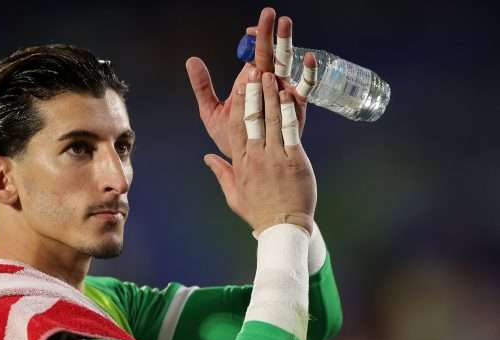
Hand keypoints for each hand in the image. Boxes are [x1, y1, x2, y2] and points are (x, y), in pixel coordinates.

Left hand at [186, 7, 316, 160]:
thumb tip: (191, 60)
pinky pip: (304, 90)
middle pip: (272, 54)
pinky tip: (308, 59)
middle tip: (271, 14)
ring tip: (287, 25)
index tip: (250, 27)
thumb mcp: (211, 111)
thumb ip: (202, 86)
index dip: (254, 38)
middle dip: (272, 34)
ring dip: (287, 45)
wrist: (245, 163)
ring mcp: (283, 95)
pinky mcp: (295, 110)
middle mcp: (269, 85)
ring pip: (287, 66)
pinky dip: (307, 75)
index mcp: (251, 83)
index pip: (253, 54)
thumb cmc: (231, 138)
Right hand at [203, 69, 316, 234]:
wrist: (283, 227)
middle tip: (253, 71)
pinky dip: (287, 112)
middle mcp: (255, 157)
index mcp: (241, 163)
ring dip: (270, 95)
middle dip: (253, 93)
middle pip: (251, 119)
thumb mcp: (233, 194)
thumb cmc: (259, 212)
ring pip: (270, 121)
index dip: (238, 105)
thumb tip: (207, 159)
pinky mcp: (294, 161)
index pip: (236, 128)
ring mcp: (275, 158)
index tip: (240, 87)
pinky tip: (288, 96)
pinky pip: (289, 132)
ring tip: (271, 75)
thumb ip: (221, 173)